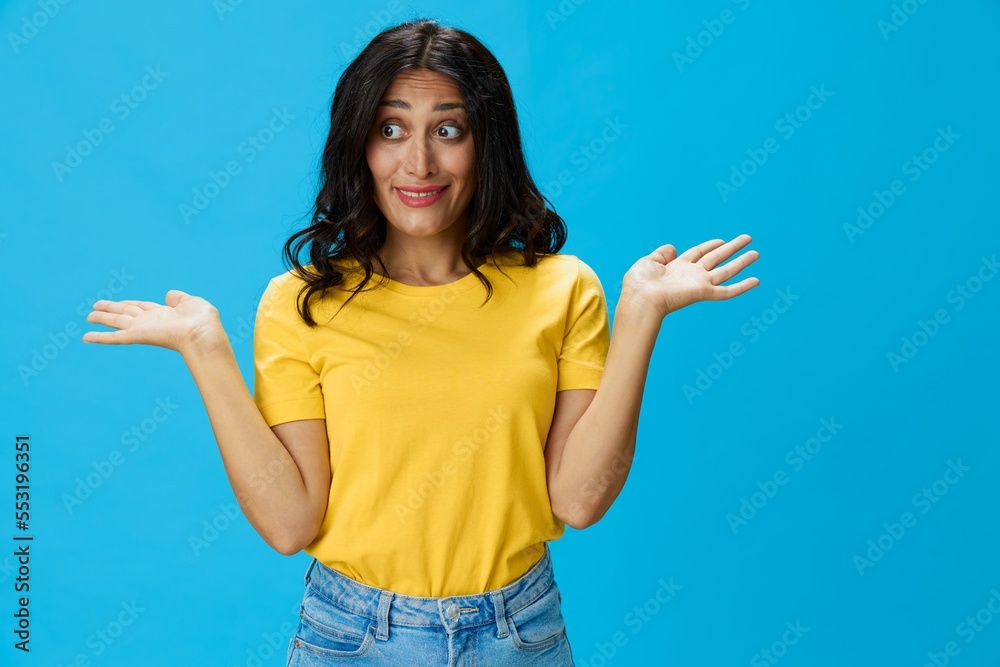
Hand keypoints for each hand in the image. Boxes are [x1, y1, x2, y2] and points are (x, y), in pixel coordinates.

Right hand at [82, 290, 225, 355]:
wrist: (203, 335)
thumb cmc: (203, 321)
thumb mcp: (193, 302)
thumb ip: (179, 297)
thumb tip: (169, 295)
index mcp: (164, 314)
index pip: (142, 307)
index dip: (130, 304)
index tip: (119, 303)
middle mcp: (151, 322)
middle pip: (126, 313)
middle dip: (111, 309)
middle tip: (95, 307)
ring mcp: (143, 329)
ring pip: (117, 322)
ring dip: (102, 319)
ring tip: (89, 316)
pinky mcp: (137, 336)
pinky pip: (114, 337)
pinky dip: (99, 337)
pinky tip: (86, 337)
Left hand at [621, 234, 759, 316]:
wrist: (641, 299)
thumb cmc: (639, 284)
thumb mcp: (647, 262)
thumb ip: (661, 253)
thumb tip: (674, 248)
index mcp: (677, 267)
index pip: (698, 253)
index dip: (710, 245)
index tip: (722, 240)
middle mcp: (691, 274)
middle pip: (716, 258)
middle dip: (732, 248)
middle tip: (747, 239)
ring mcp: (699, 283)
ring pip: (726, 271)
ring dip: (742, 261)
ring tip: (756, 253)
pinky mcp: (703, 292)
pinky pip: (727, 291)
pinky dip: (743, 286)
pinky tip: (756, 281)